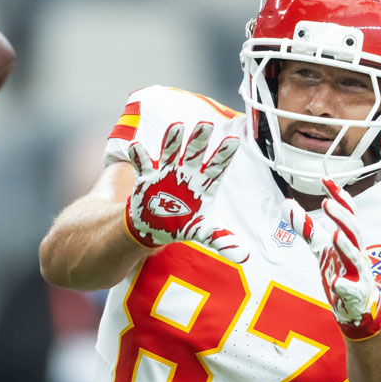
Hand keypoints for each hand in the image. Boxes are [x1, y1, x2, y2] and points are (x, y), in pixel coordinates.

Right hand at [126, 122, 248, 262]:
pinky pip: (142, 165)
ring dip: (172, 141)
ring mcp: (166, 174)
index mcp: (203, 185)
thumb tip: (245, 257)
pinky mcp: (147, 178)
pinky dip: (139, 156)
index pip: (217, 167)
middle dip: (199, 140)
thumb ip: (223, 239)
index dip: (224, 154)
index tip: (233, 140)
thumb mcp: (204, 232)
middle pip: (195, 154)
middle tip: (206, 124)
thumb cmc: (184, 224)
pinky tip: (136, 147)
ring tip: (176, 126)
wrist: (156, 225)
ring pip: (170, 153)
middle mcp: (186, 174)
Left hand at [282, 179, 380, 339]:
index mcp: (350, 240)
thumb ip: (306, 227)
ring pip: (355, 257)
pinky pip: (351, 289)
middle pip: (354, 231)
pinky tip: (335, 282)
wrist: (358, 306)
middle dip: (342, 216)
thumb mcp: (321, 247)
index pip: (348, 214)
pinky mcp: (355, 294)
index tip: (325, 180)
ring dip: (345, 245)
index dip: (339, 196)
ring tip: (334, 234)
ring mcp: (358, 274)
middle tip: (327, 201)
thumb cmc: (342, 272)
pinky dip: (344, 285)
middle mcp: (357, 254)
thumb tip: (286, 204)